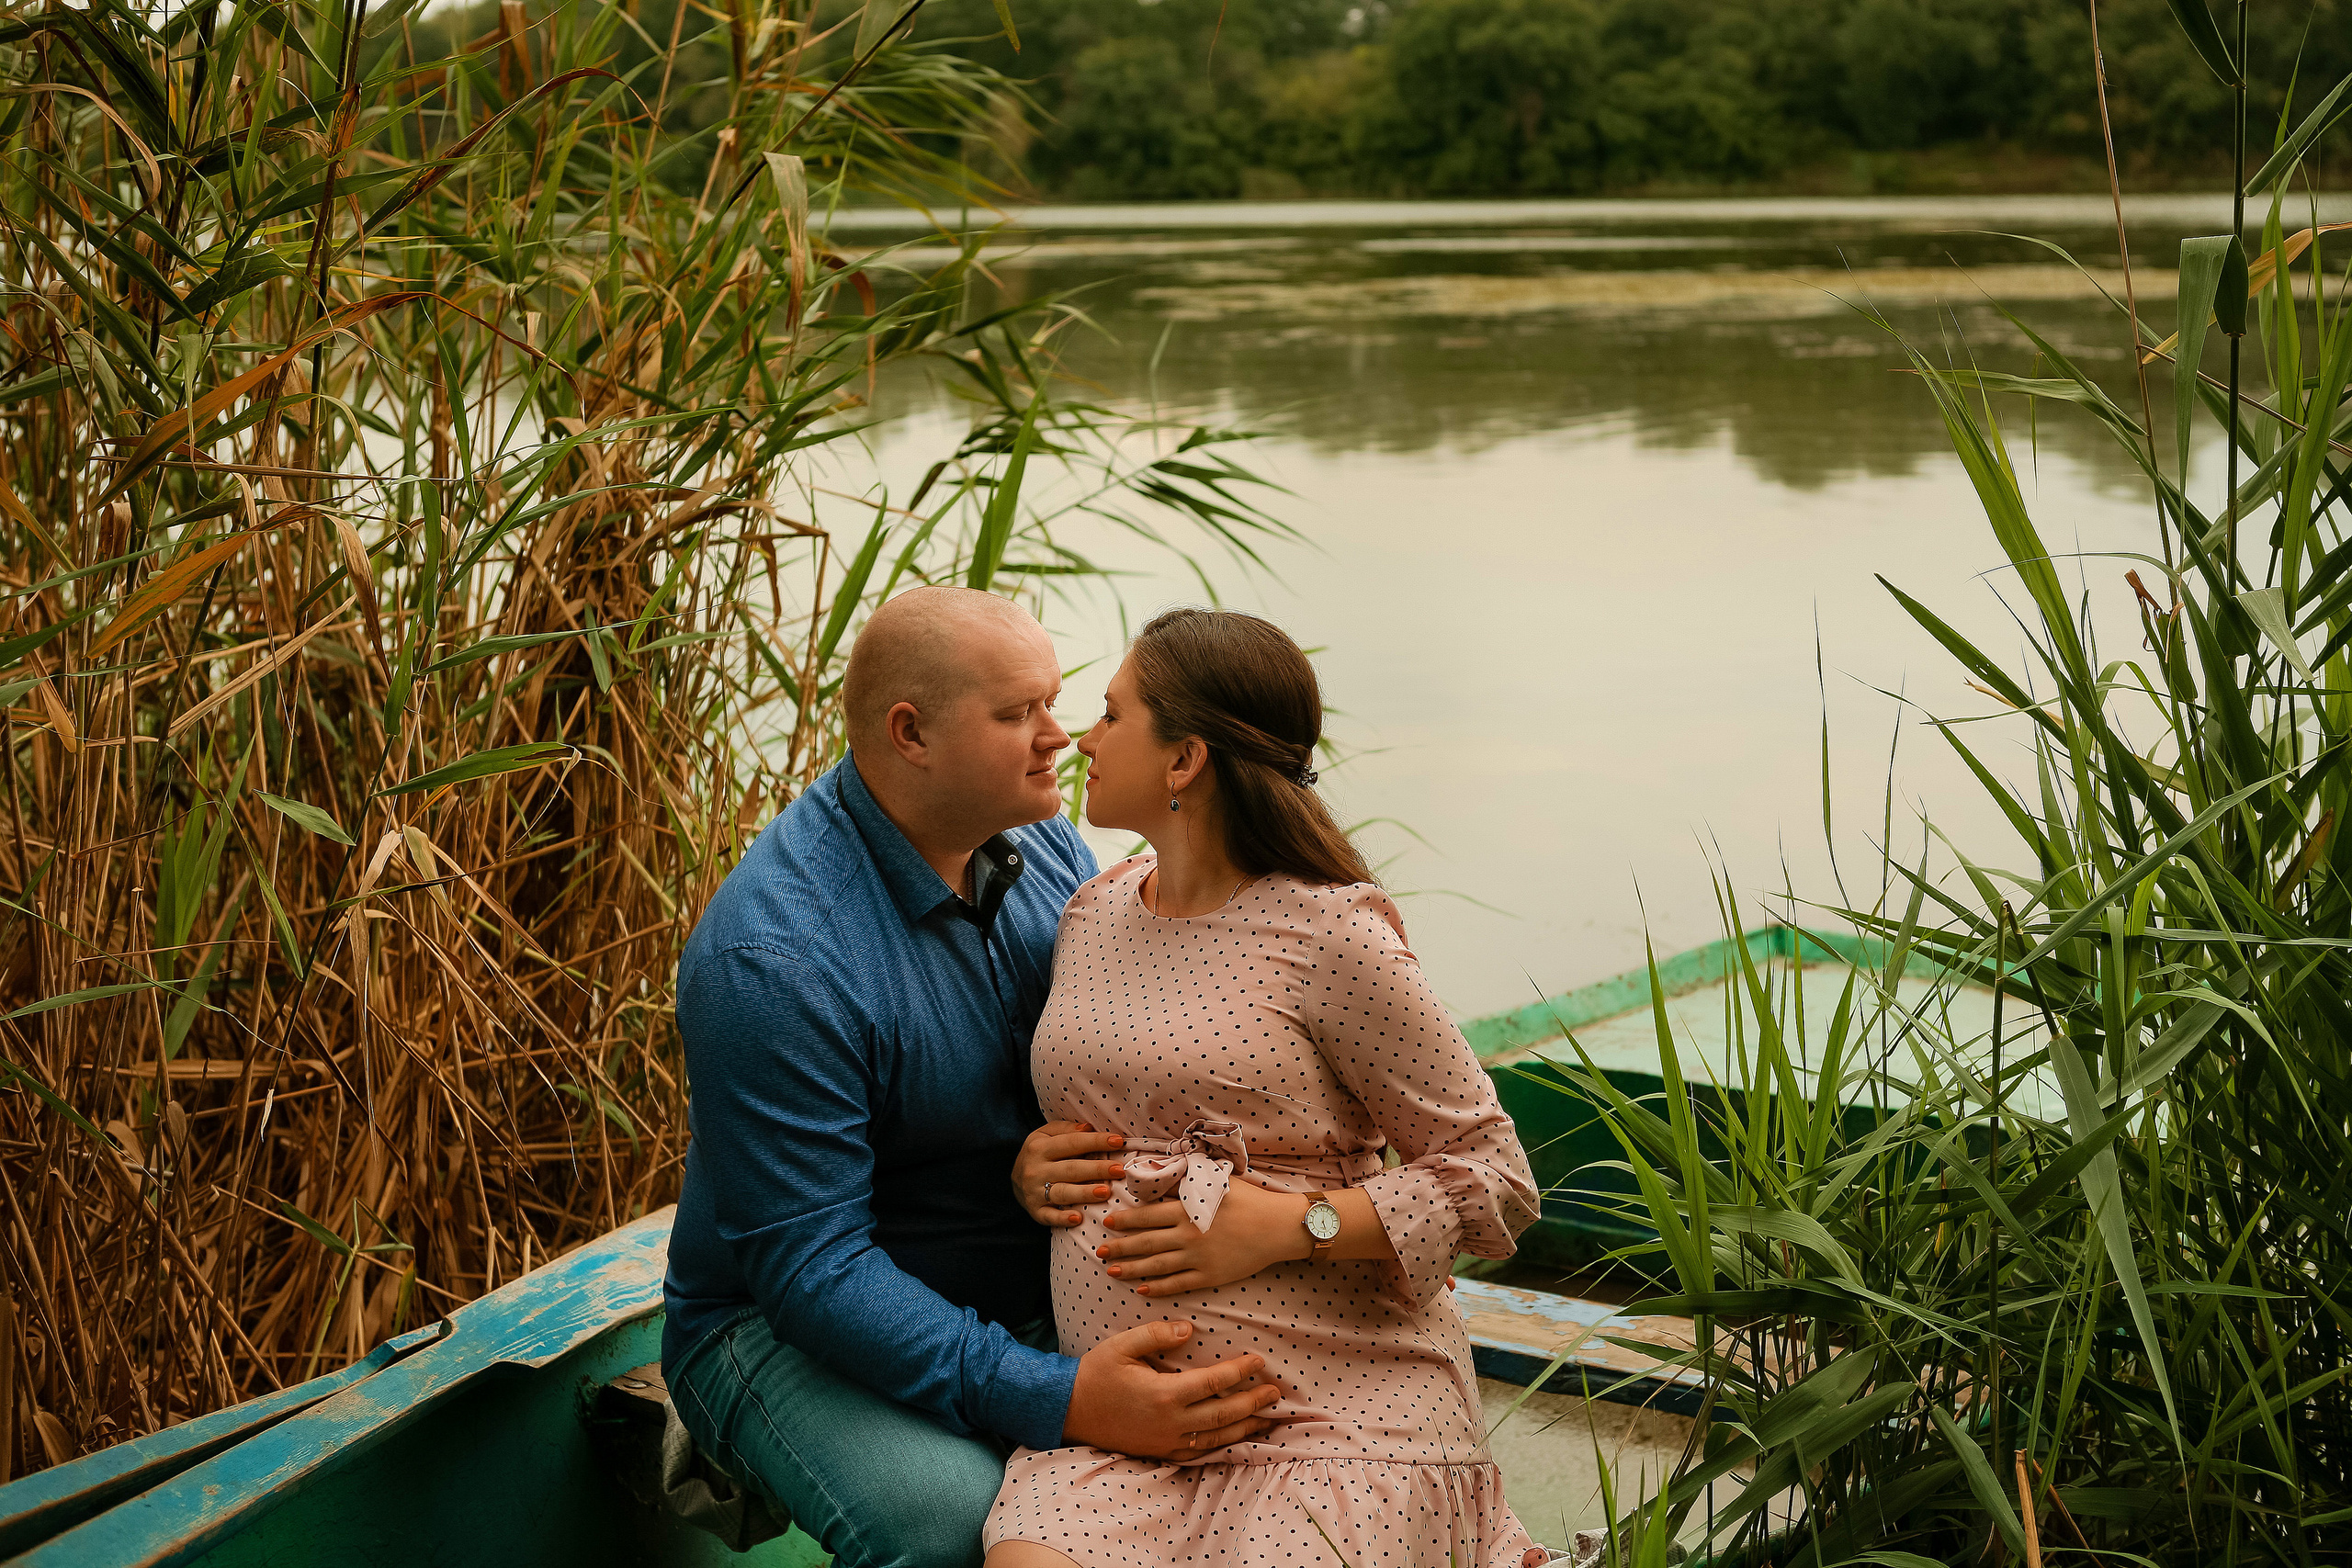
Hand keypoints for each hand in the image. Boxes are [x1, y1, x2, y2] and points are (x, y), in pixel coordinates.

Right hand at [1011, 1120, 1125, 1227]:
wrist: (1013, 1179)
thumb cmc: (1039, 1153)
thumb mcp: (1045, 1134)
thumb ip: (1067, 1129)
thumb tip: (1089, 1127)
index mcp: (1040, 1147)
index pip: (1072, 1142)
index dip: (1096, 1141)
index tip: (1118, 1141)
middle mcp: (1036, 1170)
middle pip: (1071, 1169)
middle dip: (1097, 1169)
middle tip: (1119, 1170)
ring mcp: (1035, 1192)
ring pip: (1063, 1193)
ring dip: (1085, 1193)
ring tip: (1105, 1192)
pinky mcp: (1035, 1211)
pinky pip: (1050, 1216)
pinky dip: (1063, 1218)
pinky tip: (1078, 1218)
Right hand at [1062, 1321, 1282, 1457]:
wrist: (1068, 1410)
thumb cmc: (1096, 1373)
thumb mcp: (1123, 1345)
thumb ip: (1158, 1334)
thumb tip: (1190, 1330)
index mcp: (1164, 1394)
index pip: (1214, 1383)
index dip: (1239, 1372)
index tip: (1257, 1361)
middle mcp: (1171, 1422)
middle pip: (1224, 1415)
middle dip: (1253, 1403)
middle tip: (1275, 1393)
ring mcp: (1166, 1441)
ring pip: (1216, 1438)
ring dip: (1245, 1427)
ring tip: (1267, 1417)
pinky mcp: (1160, 1451)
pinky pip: (1199, 1452)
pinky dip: (1222, 1445)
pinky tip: (1236, 1438)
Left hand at [1097, 1178, 1308, 1298]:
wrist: (1277, 1227)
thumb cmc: (1249, 1200)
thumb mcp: (1217, 1182)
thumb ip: (1189, 1183)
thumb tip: (1166, 1176)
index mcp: (1188, 1210)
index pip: (1147, 1215)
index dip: (1125, 1219)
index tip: (1107, 1222)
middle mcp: (1188, 1236)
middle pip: (1145, 1243)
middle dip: (1119, 1247)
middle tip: (1099, 1251)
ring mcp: (1198, 1258)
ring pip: (1157, 1266)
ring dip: (1132, 1268)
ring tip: (1112, 1271)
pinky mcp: (1210, 1276)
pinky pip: (1178, 1284)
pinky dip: (1158, 1287)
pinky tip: (1142, 1288)